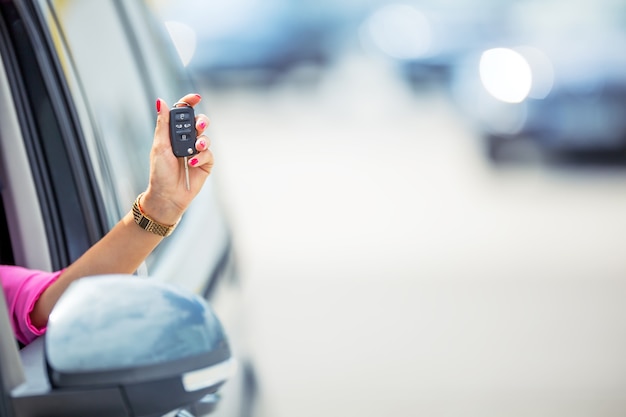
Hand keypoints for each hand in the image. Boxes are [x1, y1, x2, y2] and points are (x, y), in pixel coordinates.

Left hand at [141, 93, 213, 224]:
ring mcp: (197, 151)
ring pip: (206, 137)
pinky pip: (209, 154)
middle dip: (202, 121)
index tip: (196, 98)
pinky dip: (202, 157)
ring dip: (202, 140)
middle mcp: (187, 140)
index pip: (183, 113)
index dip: (189, 102)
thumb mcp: (160, 145)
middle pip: (199, 122)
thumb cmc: (160, 172)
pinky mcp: (205, 163)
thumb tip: (161, 101)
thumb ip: (163, 123)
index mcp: (174, 133)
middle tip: (199, 125)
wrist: (168, 195)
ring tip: (195, 148)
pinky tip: (192, 163)